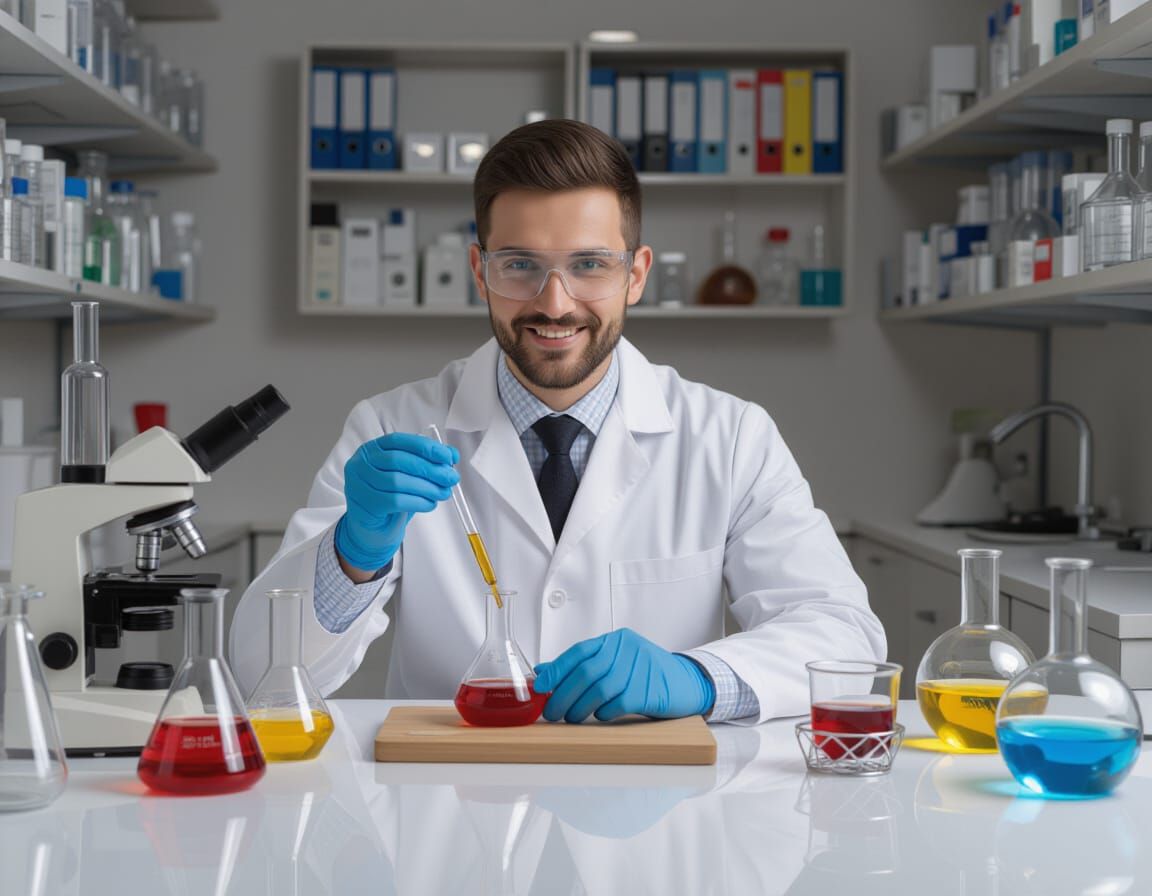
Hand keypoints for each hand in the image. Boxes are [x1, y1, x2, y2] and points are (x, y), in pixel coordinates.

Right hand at [335, 432, 458, 571]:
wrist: (371, 526)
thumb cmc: (390, 495)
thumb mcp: (407, 474)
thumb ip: (427, 461)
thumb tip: (452, 455)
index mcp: (373, 449)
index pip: (400, 441)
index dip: (426, 447)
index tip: (448, 456)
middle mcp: (361, 463)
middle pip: (399, 461)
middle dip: (430, 469)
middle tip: (451, 478)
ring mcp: (359, 483)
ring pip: (398, 482)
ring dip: (427, 487)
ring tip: (443, 493)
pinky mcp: (364, 504)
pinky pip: (395, 501)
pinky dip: (418, 502)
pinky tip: (430, 504)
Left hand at [533, 628, 715, 722]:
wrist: (687, 682)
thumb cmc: (646, 674)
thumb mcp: (616, 663)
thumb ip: (584, 665)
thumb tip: (544, 672)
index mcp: (616, 640)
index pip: (579, 652)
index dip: (556, 669)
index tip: (540, 686)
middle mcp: (626, 650)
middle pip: (586, 673)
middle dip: (563, 695)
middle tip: (552, 711)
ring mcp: (639, 669)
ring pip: (599, 690)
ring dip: (579, 708)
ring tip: (572, 718)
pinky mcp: (648, 691)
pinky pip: (617, 704)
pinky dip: (603, 713)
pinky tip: (600, 717)